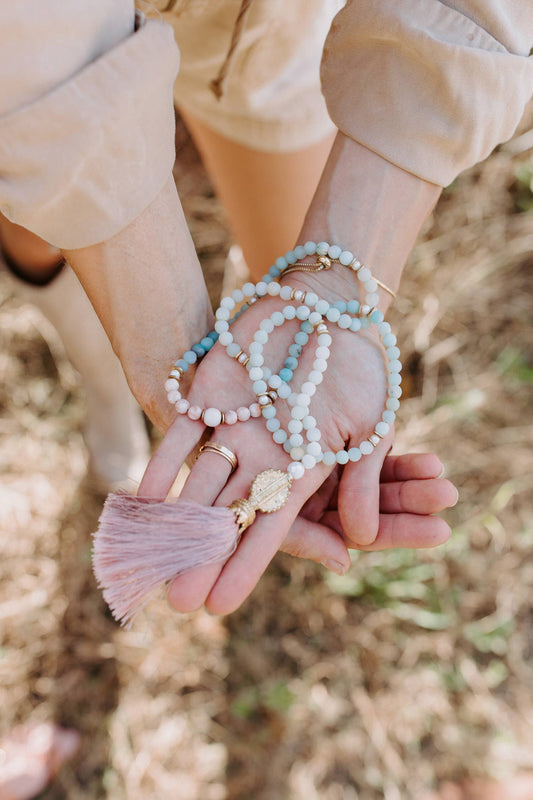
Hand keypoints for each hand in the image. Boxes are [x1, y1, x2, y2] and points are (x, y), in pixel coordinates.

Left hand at [139, 275, 456, 613]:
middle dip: (205, 556)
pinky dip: (162, 468)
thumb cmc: (360, 361)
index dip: (245, 565)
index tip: (220, 606)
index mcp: (303, 469)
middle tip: (179, 601)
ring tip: (155, 562)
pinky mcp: (208, 398)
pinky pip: (180, 440)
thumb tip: (362, 539)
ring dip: (179, 523)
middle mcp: (264, 457)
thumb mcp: (372, 422)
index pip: (272, 528)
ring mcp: (234, 429)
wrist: (327, 303)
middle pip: (230, 516)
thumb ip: (361, 479)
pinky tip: (142, 501)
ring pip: (201, 485)